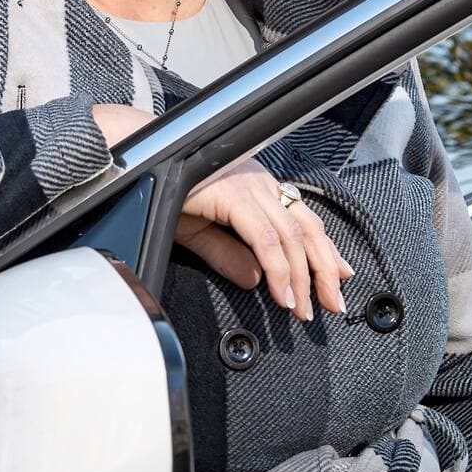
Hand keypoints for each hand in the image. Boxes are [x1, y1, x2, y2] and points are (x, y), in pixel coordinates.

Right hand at [90, 106, 350, 322]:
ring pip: (292, 237)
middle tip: (332, 302)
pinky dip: (278, 270)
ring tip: (304, 308)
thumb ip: (229, 254)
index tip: (339, 276)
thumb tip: (256, 280)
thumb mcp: (199, 231)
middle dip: (324, 268)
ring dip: (303, 277)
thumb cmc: (158, 187)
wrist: (132, 163)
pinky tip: (281, 293)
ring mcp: (248, 185)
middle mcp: (258, 180)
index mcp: (255, 184)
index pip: (302, 219)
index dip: (324, 249)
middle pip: (307, 228)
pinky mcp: (234, 195)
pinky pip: (265, 239)